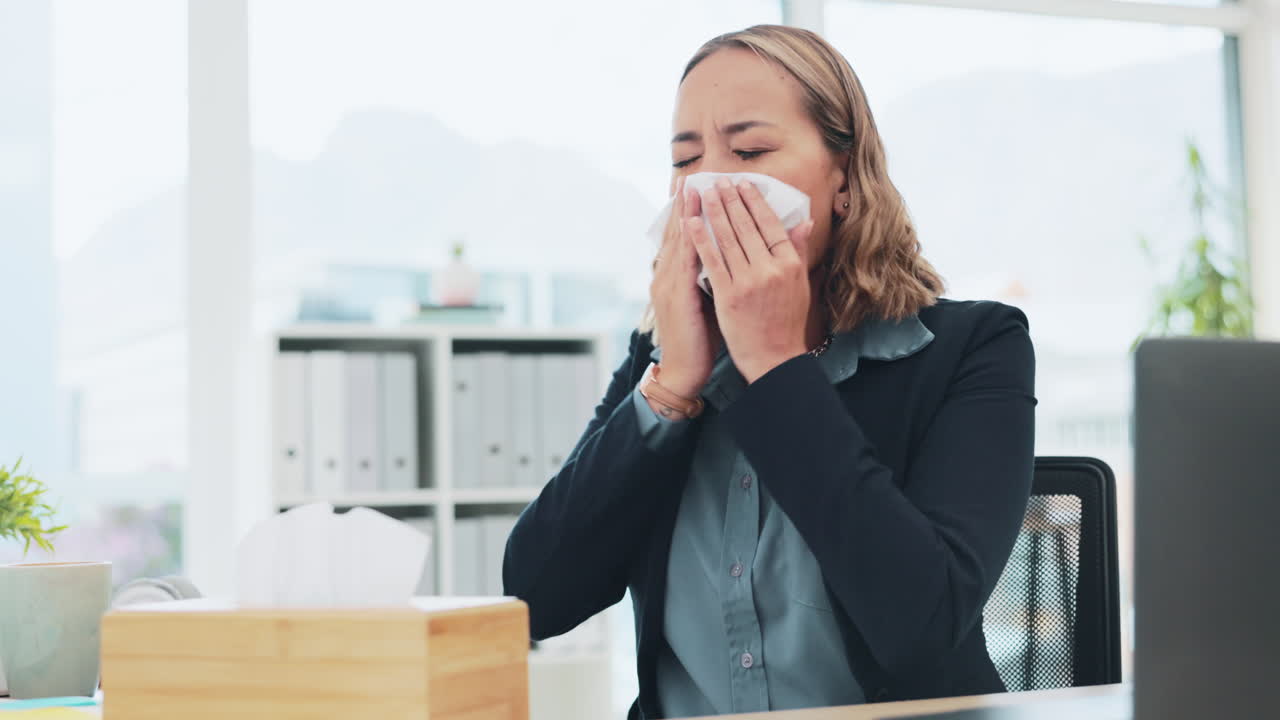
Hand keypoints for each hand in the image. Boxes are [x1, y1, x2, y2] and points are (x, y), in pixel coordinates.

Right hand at [650, 176, 720, 397]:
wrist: (684, 370)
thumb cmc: (700, 338)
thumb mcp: (710, 301)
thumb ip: (716, 276)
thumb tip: (733, 257)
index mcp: (675, 277)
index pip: (682, 237)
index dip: (686, 212)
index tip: (694, 187)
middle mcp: (668, 276)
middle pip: (675, 232)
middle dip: (682, 204)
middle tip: (690, 176)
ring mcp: (669, 284)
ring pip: (678, 241)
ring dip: (684, 213)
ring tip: (691, 188)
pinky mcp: (676, 296)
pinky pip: (684, 261)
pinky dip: (689, 239)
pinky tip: (695, 223)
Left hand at [689, 177, 815, 382]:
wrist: (774, 359)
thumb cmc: (787, 322)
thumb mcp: (799, 285)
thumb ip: (799, 251)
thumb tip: (804, 221)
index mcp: (790, 265)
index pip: (770, 225)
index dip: (755, 202)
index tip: (744, 184)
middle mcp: (770, 270)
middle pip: (747, 227)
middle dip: (731, 200)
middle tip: (719, 179)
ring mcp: (748, 282)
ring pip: (727, 239)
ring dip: (714, 212)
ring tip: (705, 192)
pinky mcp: (728, 296)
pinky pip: (712, 262)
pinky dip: (700, 240)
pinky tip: (690, 222)